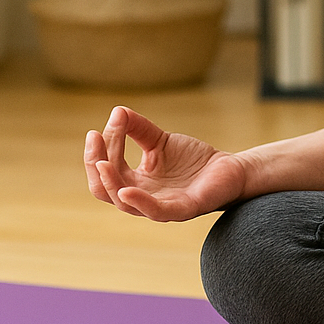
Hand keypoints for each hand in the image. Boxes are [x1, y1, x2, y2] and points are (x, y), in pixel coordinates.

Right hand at [83, 106, 246, 221]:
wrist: (228, 168)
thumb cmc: (192, 160)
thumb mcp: (160, 141)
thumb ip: (138, 129)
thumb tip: (117, 111)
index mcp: (134, 183)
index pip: (106, 170)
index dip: (100, 150)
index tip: (97, 129)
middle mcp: (142, 199)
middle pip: (105, 189)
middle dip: (96, 164)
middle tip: (94, 138)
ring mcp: (161, 207)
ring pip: (125, 204)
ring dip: (111, 183)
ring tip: (103, 162)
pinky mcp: (183, 209)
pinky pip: (156, 212)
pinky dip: (140, 203)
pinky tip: (127, 191)